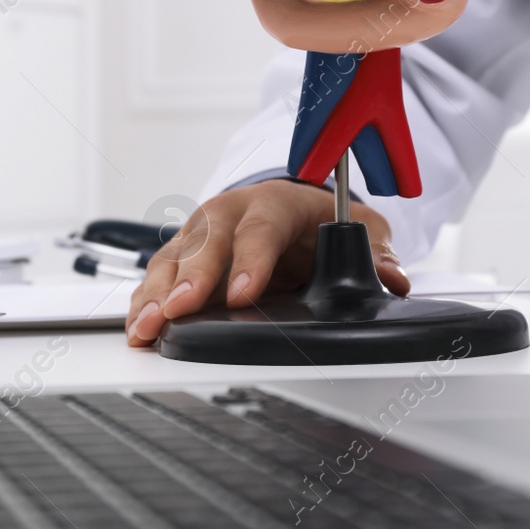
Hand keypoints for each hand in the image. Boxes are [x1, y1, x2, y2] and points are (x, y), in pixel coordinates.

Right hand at [125, 180, 409, 346]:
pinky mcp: (182, 254)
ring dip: (158, 293)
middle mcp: (230, 211)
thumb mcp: (359, 226)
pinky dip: (146, 300)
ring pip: (174, 258)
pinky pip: (159, 275)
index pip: (261, 230)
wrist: (291, 206)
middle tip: (179, 309)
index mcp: (275, 202)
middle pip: (207, 242)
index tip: (242, 295)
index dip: (250, 262)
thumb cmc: (318, 218)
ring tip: (147, 326)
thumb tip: (391, 278)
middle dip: (191, 278)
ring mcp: (201, 232)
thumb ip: (374, 252)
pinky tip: (137, 326)